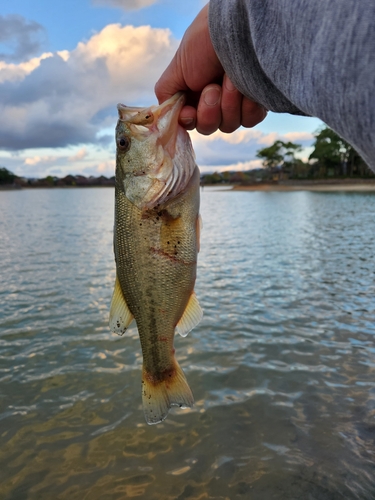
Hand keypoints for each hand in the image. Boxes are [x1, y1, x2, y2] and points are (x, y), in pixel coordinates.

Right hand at [154, 3, 266, 134]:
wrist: (235, 29)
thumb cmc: (203, 42)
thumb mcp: (176, 69)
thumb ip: (166, 94)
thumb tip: (165, 117)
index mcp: (196, 95)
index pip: (192, 123)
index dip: (191, 121)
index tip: (190, 112)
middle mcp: (216, 100)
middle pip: (209, 127)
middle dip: (209, 110)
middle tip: (213, 87)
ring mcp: (238, 102)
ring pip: (229, 125)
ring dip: (228, 103)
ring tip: (230, 78)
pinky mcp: (258, 101)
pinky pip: (251, 119)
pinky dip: (247, 105)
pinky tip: (245, 85)